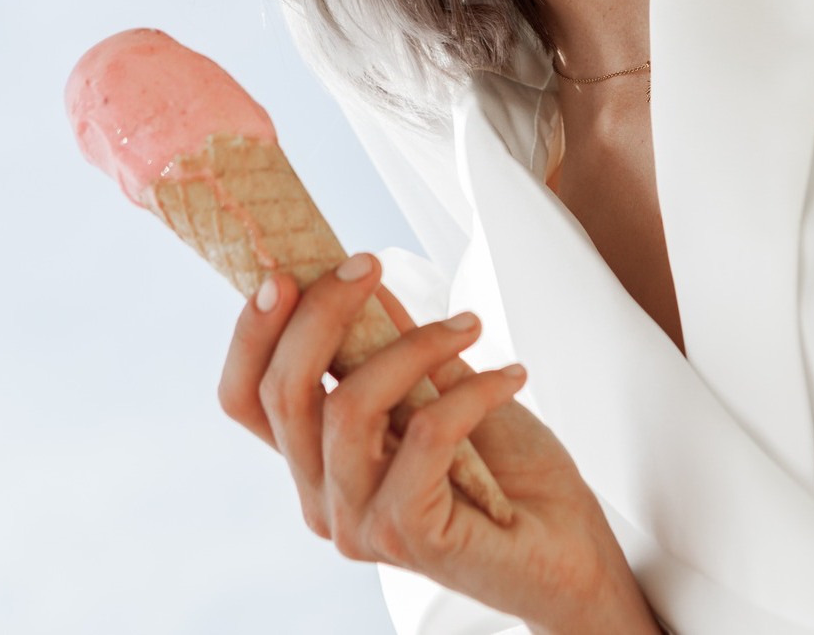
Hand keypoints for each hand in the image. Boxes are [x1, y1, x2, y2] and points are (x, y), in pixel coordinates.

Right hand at [218, 253, 660, 633]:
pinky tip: (512, 376)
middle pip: (284, 393)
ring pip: (348, 408)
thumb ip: (393, 343)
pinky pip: (425, 435)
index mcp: (318, 460)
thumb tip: (360, 276)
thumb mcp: (442, 387)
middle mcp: (323, 497)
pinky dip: (472, 391)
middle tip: (371, 264)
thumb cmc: (506, 471)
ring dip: (413, 346)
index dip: (251, 334)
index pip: (245, 398)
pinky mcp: (407, 533)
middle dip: (321, 310)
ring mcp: (359, 522)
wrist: (568, 549)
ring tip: (471, 325)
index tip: (286, 271)